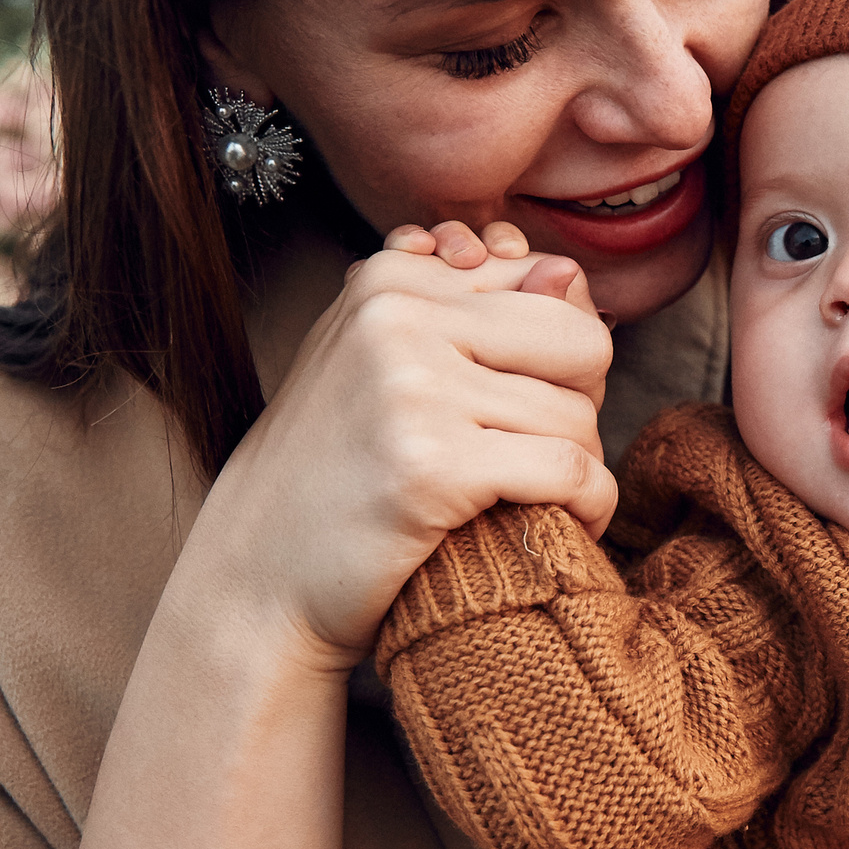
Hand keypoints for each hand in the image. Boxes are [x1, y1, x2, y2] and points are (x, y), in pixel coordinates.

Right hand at [175, 235, 617, 676]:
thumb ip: (473, 308)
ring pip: (578, 416)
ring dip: (579, 470)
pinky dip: (589, 507)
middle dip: (583, 406)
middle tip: (541, 456)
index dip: (563, 357)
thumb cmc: (342, 472)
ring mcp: (411, 388)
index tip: (522, 405)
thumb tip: (568, 270)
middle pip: (583, 344)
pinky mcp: (432, 466)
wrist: (258, 578)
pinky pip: (571, 471)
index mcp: (391, 279)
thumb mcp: (389, 363)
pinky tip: (564, 525)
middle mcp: (397, 317)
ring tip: (533, 498)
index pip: (555, 286)